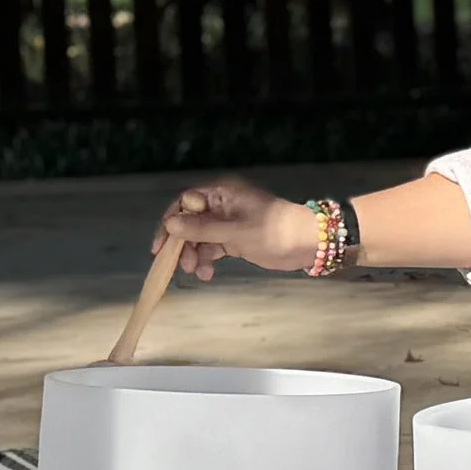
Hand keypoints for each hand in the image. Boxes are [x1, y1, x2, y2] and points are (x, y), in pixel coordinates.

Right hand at [155, 178, 320, 279]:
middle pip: (188, 223)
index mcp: (222, 195)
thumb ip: (203, 228)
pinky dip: (206, 262)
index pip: (185, 203)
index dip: (171, 222)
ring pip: (198, 239)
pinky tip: (206, 275)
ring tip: (197, 272)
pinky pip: (211, 250)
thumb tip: (170, 223)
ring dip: (193, 256)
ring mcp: (227, 225)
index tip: (162, 245)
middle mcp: (221, 207)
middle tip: (178, 265)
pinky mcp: (234, 241)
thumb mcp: (236, 231)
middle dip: (181, 244)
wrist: (308, 244)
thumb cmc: (276, 230)